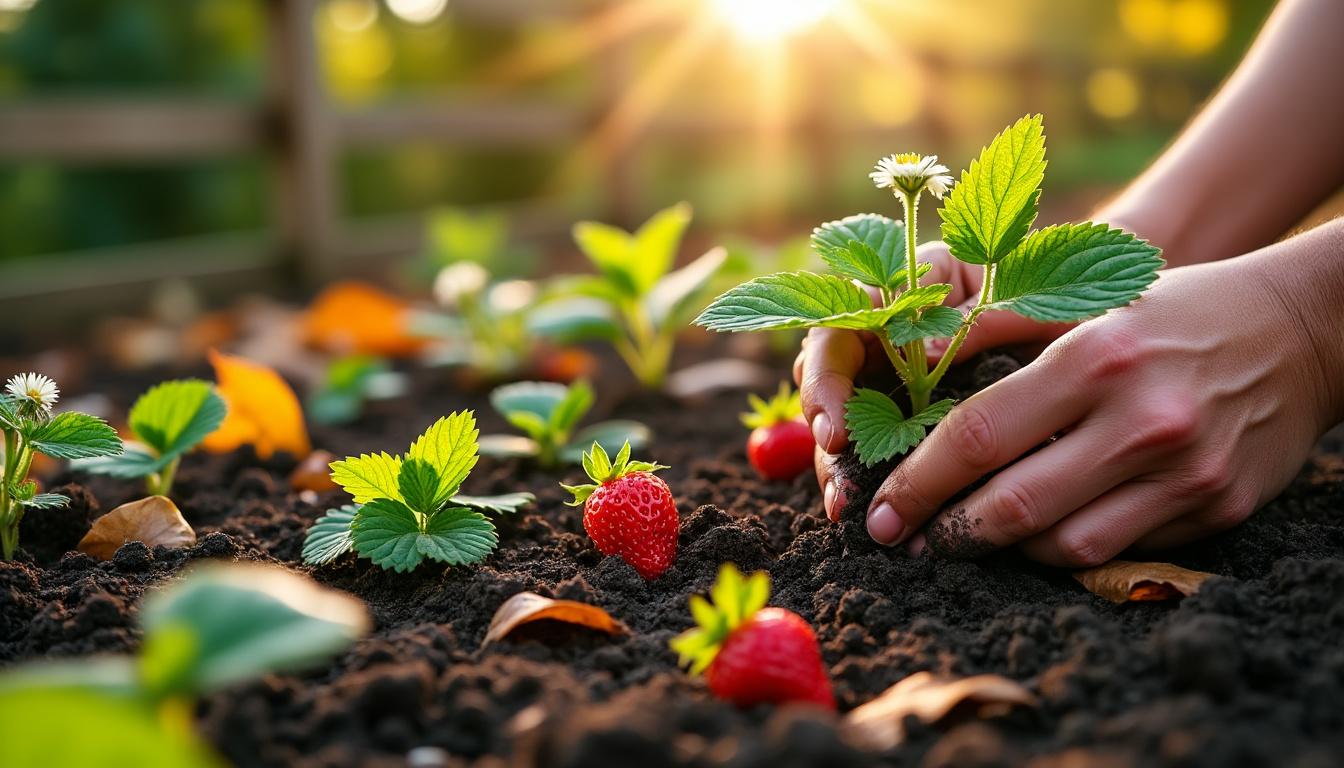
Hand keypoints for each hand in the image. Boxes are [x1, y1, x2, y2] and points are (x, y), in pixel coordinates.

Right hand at [795, 241, 1072, 520]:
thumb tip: (924, 360)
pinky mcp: (928, 421)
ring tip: (851, 510)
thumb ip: (984, 317)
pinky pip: (889, 449)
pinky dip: (880, 479)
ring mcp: (910, 376)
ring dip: (845, 467)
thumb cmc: (1091, 301)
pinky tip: (883, 512)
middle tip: (842, 493)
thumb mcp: (1047, 302)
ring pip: (853, 421)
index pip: (842, 322)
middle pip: (835, 381)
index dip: (826, 378)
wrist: (1127, 329)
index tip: (838, 430)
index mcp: (916, 285)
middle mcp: (899, 330)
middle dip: (829, 440)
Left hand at [865, 229, 1343, 565]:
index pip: (981, 436)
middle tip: (910, 543)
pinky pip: (1122, 550)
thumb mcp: (1087, 296)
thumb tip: (907, 355)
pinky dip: (1072, 547)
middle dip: (948, 533)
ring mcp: (1187, 473)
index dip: (920, 483)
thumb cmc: (1173, 310)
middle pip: (1016, 507)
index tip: (883, 513)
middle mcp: (1142, 422)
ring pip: (1066, 546)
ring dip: (1007, 550)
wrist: (1305, 331)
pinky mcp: (1219, 509)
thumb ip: (990, 325)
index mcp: (1097, 358)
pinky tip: (1045, 531)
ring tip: (973, 535)